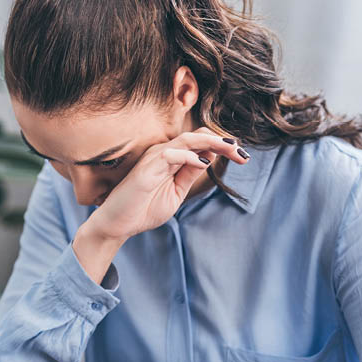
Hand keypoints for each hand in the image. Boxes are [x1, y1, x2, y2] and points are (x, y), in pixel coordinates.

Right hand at [85, 128, 248, 242]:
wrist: (118, 225)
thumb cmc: (143, 209)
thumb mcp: (176, 192)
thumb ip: (190, 175)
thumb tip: (209, 157)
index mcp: (172, 158)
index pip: (201, 143)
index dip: (223, 147)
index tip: (243, 157)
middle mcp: (164, 153)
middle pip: (198, 136)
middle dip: (223, 142)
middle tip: (243, 154)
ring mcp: (154, 159)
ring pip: (187, 140)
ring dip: (211, 143)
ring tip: (231, 150)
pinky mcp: (146, 170)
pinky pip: (170, 155)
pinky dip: (188, 156)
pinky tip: (204, 163)